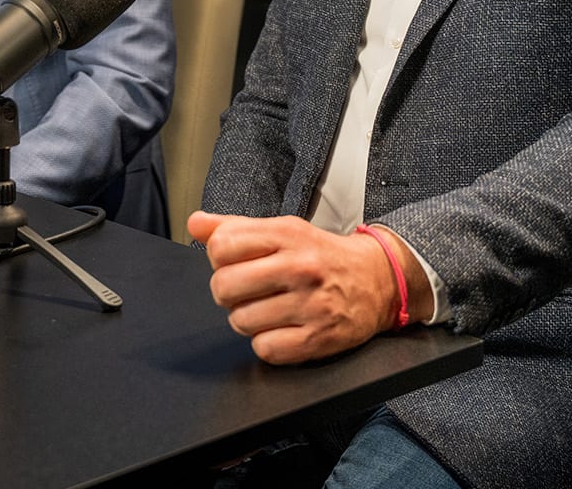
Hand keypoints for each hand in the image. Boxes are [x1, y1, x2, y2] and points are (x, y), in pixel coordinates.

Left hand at [186, 210, 404, 364]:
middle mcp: (299, 267)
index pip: (221, 246)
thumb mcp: (282, 230)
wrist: (377, 280)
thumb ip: (235, 227)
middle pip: (224, 287)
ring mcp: (310, 304)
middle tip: (247, 291)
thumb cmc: (321, 256)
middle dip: (228, 293)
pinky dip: (267, 343)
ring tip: (268, 309)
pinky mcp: (318, 338)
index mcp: (286, 235)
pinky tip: (281, 329)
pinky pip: (265, 349)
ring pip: (240, 321)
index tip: (235, 263)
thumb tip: (195, 223)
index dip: (219, 259)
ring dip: (247, 320)